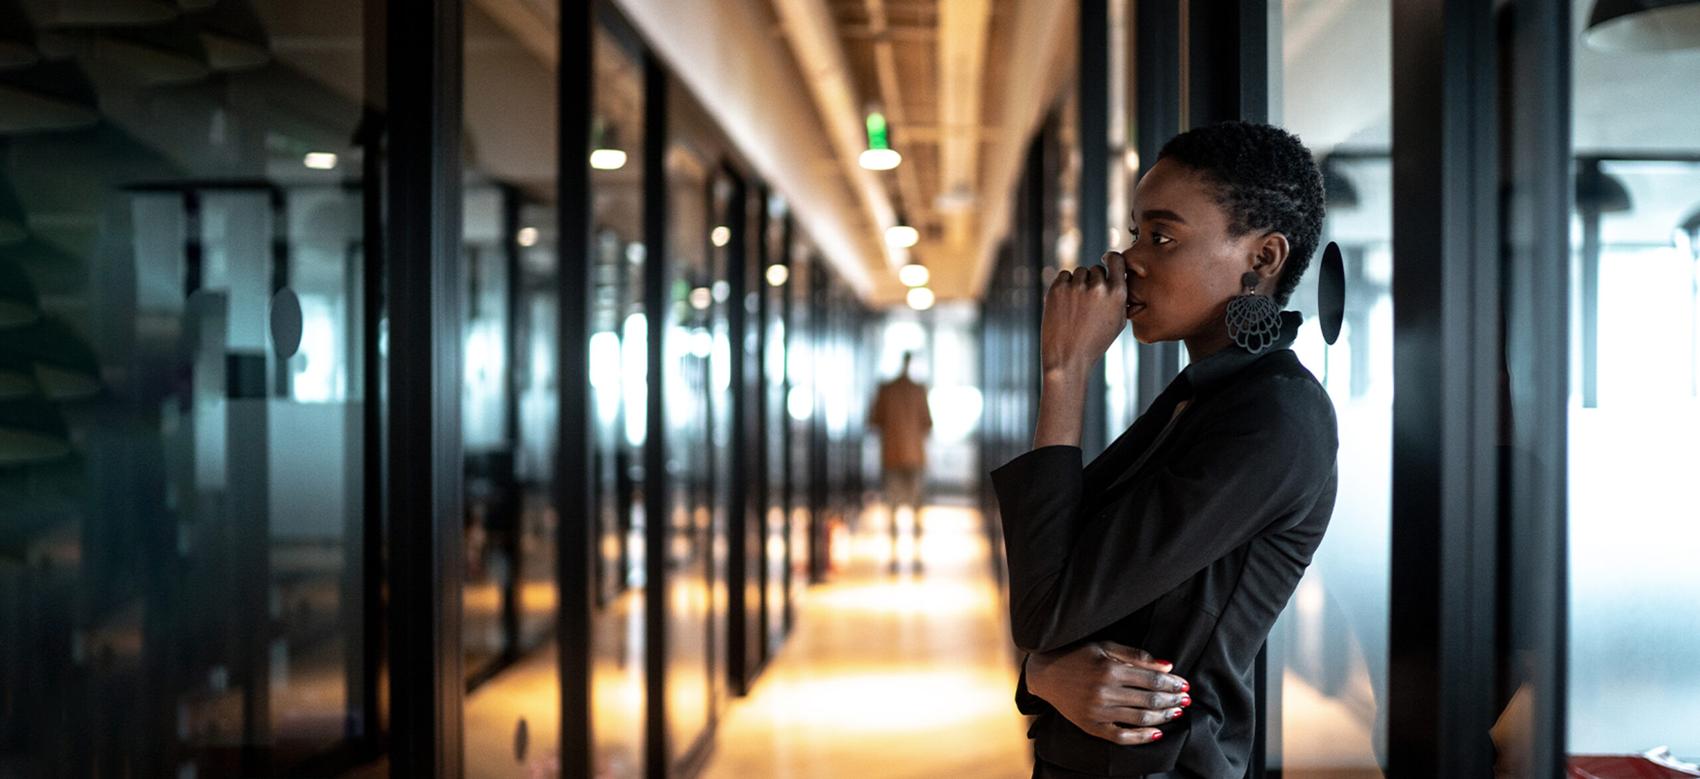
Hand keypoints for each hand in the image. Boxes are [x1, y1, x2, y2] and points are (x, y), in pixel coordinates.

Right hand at [1025, 641, 1191, 745]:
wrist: (1045, 673)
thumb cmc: (1077, 655)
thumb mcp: (1105, 647)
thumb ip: (1135, 656)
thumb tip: (1168, 665)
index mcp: (1109, 670)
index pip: (1151, 679)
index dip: (1171, 683)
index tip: (1184, 684)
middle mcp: (1104, 693)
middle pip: (1149, 700)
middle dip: (1171, 699)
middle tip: (1186, 699)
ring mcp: (1097, 712)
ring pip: (1140, 718)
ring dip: (1163, 716)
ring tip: (1176, 712)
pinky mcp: (1091, 726)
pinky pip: (1121, 737)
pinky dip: (1141, 737)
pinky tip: (1157, 732)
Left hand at [1041, 252, 1128, 376]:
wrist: (1068, 358)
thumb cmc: (1095, 343)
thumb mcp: (1118, 323)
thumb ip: (1122, 298)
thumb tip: (1122, 278)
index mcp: (1117, 294)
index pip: (1116, 260)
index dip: (1111, 259)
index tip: (1107, 259)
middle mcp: (1098, 287)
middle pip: (1096, 269)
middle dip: (1093, 281)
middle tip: (1088, 302)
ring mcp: (1076, 287)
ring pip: (1079, 272)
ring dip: (1078, 283)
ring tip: (1076, 307)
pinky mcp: (1057, 289)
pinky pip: (1063, 276)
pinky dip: (1064, 286)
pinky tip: (1066, 304)